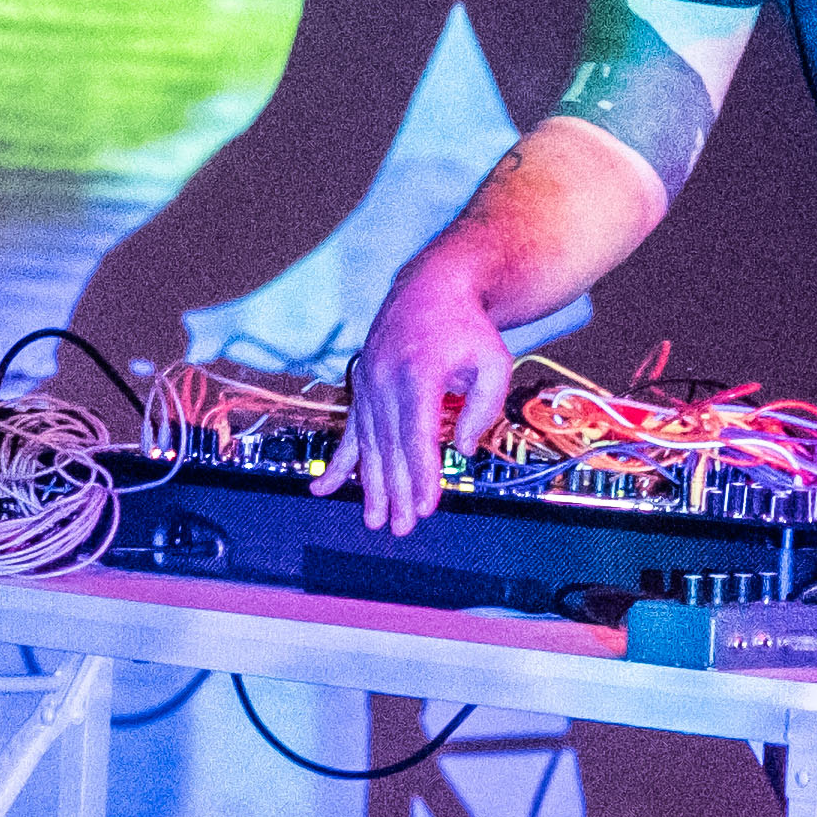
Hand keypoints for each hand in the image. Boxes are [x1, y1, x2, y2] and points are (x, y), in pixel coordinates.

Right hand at [341, 264, 514, 532]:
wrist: (430, 287)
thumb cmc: (467, 327)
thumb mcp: (494, 361)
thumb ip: (484, 407)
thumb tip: (463, 448)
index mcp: (418, 373)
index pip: (418, 435)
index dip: (421, 474)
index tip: (425, 506)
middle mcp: (385, 379)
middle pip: (390, 446)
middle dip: (395, 491)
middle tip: (401, 528)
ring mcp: (368, 382)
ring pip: (368, 443)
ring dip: (370, 485)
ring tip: (374, 520)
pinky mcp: (361, 385)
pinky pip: (350, 429)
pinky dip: (339, 461)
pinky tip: (322, 489)